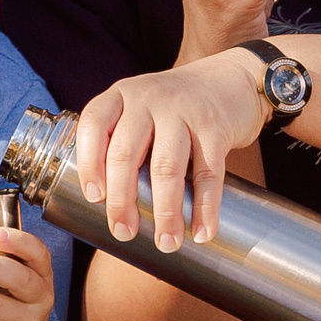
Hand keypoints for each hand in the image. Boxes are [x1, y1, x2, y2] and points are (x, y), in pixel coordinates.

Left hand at [74, 53, 269, 253]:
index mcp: (122, 95)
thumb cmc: (176, 106)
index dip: (89, 163)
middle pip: (126, 154)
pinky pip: (209, 174)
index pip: (93, 126)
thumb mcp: (142, 108)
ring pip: (166, 168)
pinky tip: (202, 232)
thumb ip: (123, 140)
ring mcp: (183, 111)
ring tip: (166, 243)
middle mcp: (149, 99)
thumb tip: (109, 205)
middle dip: (122, 201)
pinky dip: (205, 208)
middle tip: (124, 233)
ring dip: (165, 213)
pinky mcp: (215, 127)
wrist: (231, 78)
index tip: (94, 198)